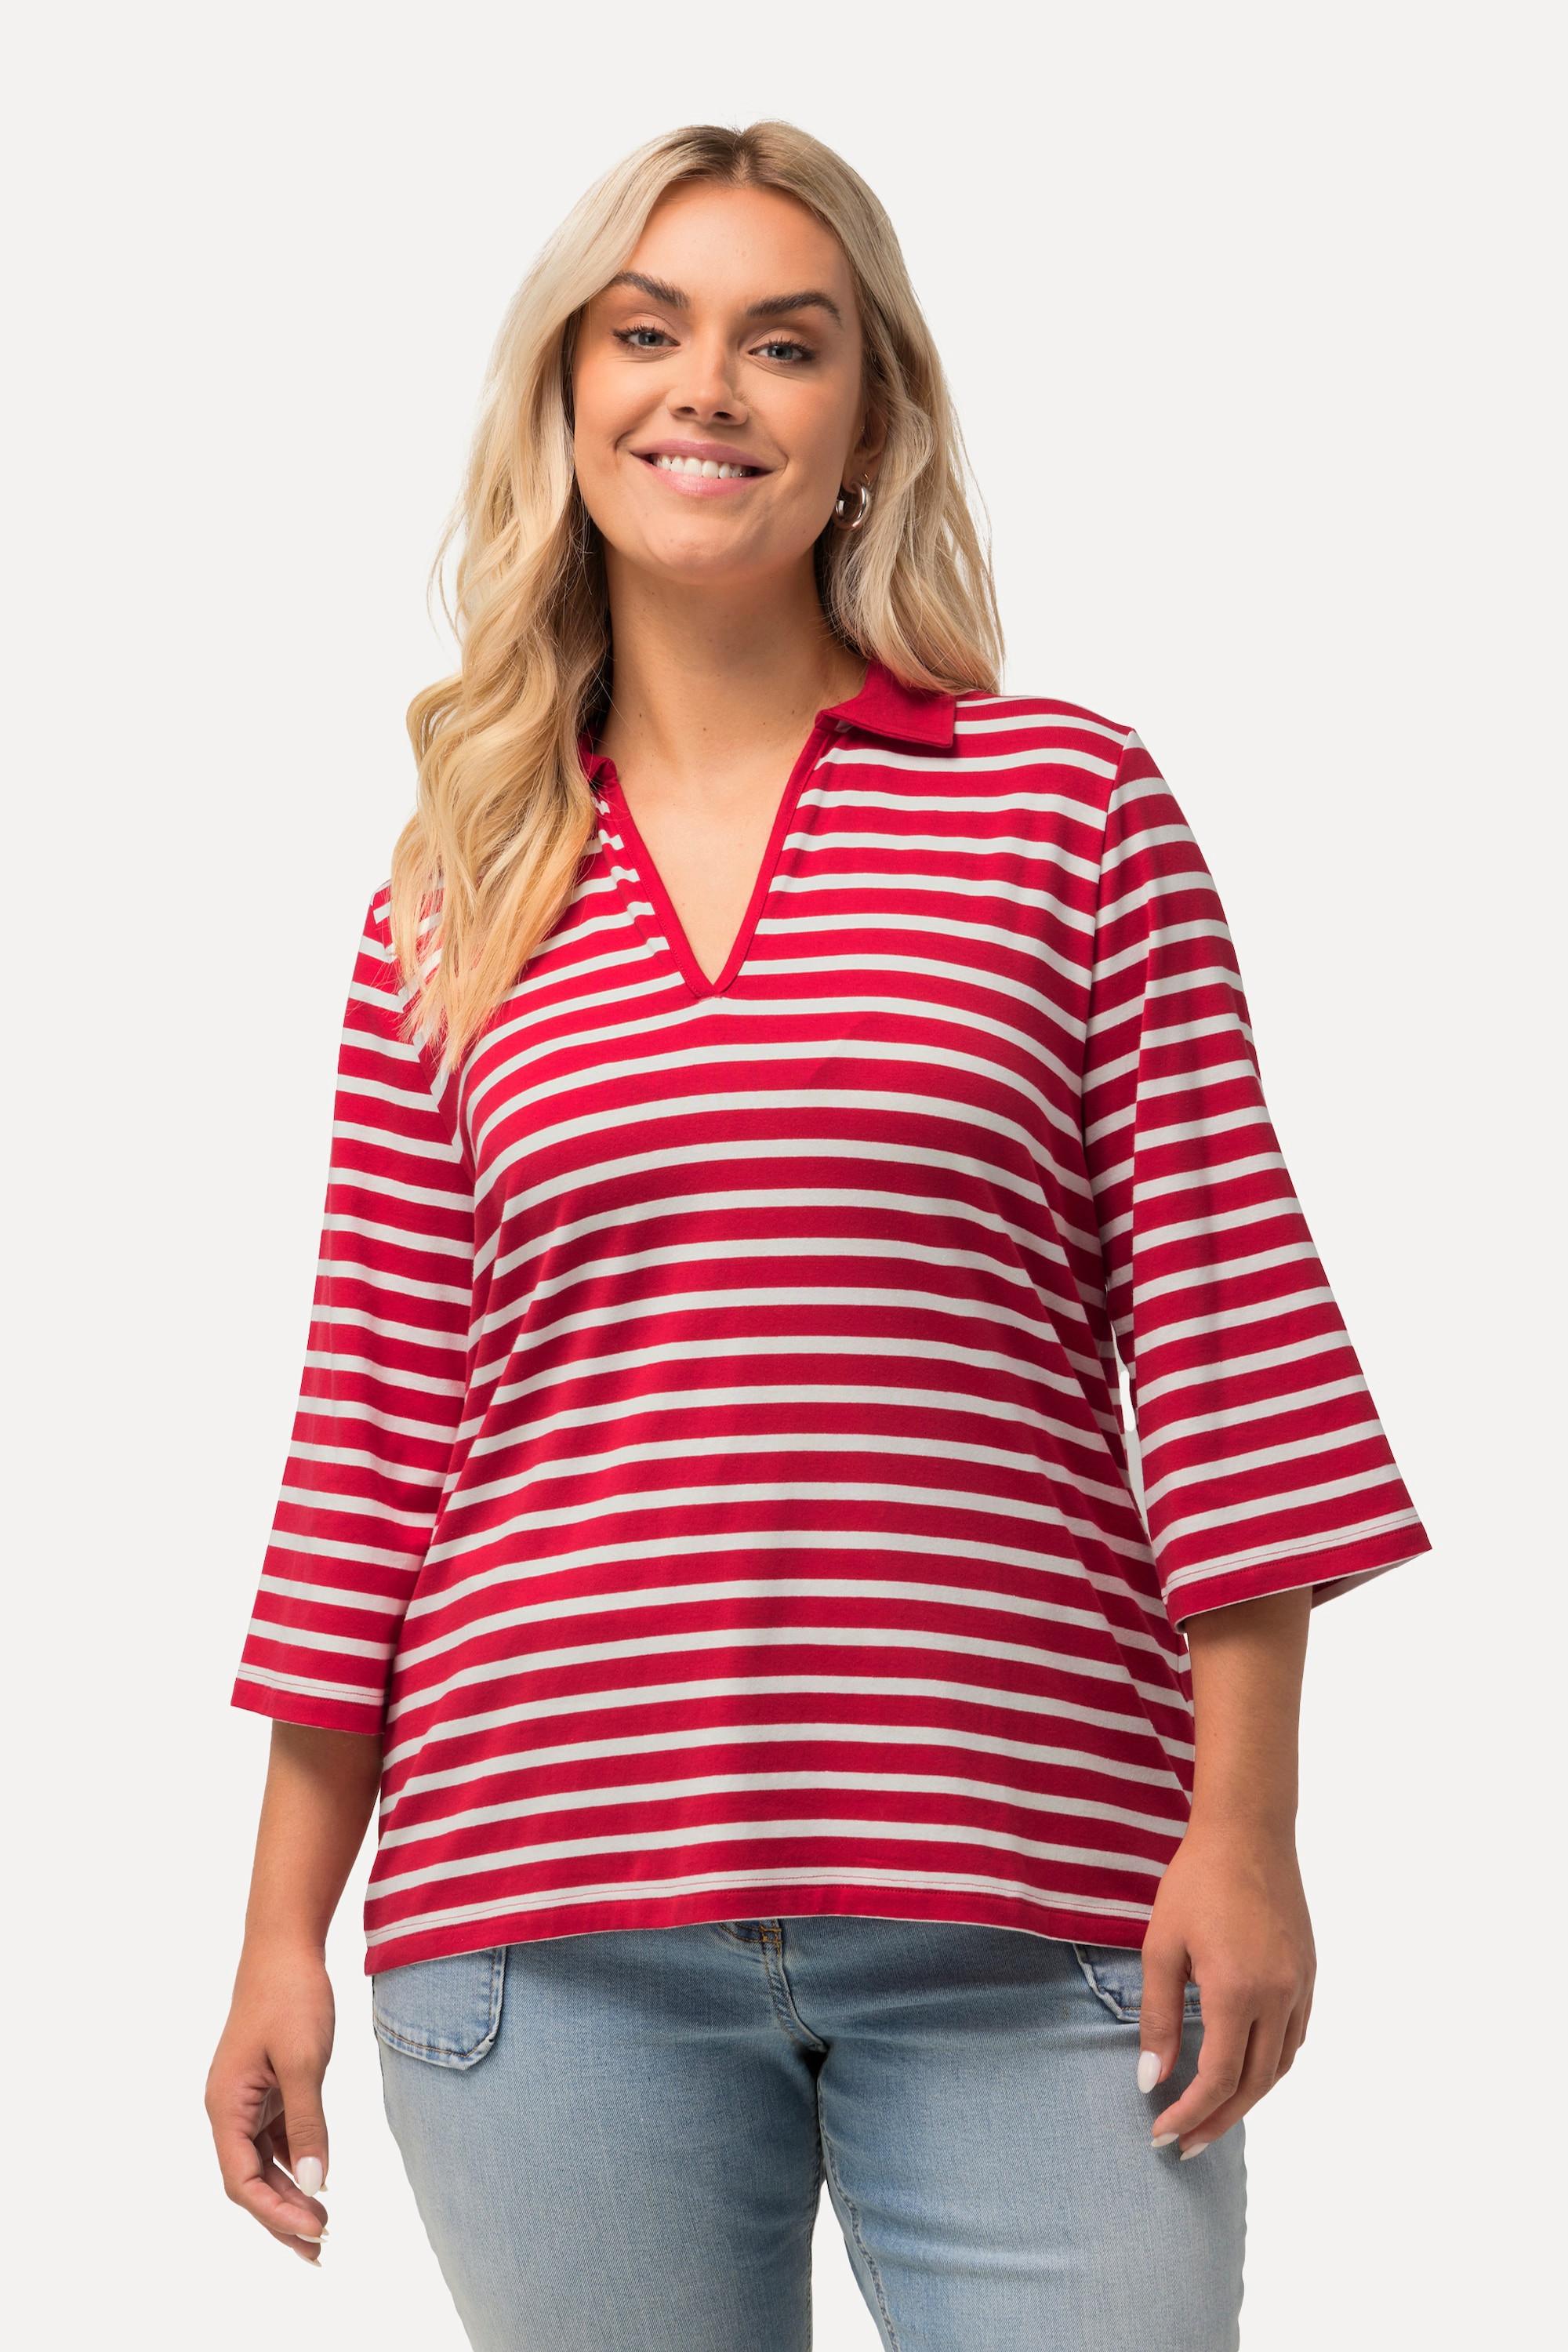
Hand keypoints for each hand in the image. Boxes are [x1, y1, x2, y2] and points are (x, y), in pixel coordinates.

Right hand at [206, 1938, 334, 2262]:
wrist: (285, 1946)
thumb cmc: (290, 1996)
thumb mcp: (304, 2062)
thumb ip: (309, 2125)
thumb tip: (318, 2187)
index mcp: (226, 2106)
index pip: (242, 2179)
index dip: (274, 2212)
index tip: (314, 2231)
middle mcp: (229, 2108)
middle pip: (250, 2180)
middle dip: (281, 2216)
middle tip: (320, 2248)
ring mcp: (247, 2098)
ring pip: (263, 2163)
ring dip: (289, 2195)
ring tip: (322, 2228)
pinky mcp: (267, 2087)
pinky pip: (275, 2139)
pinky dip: (295, 2163)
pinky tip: (318, 2182)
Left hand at [1138, 1817, 1315, 2158]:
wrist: (1249, 1832)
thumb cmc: (1195, 1883)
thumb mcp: (1162, 1946)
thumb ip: (1158, 2017)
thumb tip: (1152, 2079)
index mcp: (1237, 1993)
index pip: (1216, 2078)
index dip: (1189, 2113)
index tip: (1160, 2133)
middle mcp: (1277, 1998)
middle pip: (1252, 2084)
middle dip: (1217, 2121)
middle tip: (1184, 2146)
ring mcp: (1299, 1987)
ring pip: (1279, 2068)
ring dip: (1246, 2099)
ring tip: (1212, 2118)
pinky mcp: (1308, 1974)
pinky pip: (1295, 2039)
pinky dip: (1270, 2067)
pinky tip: (1246, 2072)